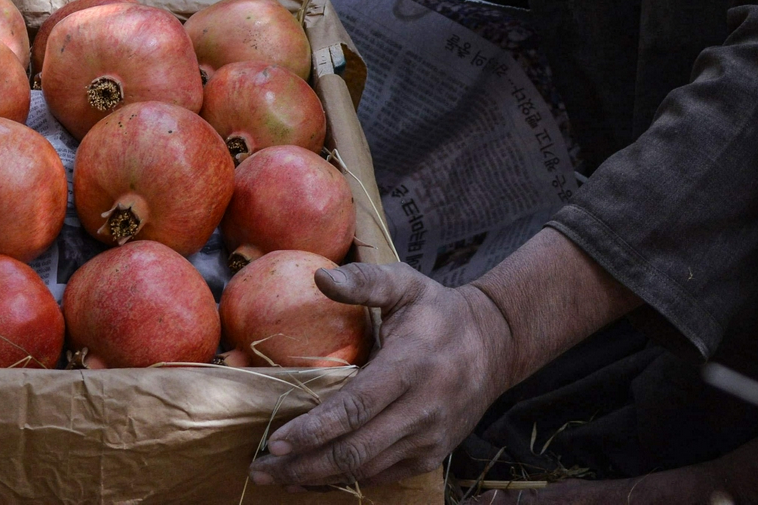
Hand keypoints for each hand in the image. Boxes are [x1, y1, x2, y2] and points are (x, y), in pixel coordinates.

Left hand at [248, 263, 514, 488]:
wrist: (495, 344)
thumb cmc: (438, 311)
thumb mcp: (405, 283)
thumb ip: (364, 280)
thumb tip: (319, 277)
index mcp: (411, 365)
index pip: (356, 408)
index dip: (315, 430)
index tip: (276, 442)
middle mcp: (423, 409)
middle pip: (356, 450)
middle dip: (305, 466)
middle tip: (262, 469)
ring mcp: (430, 437)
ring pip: (367, 470)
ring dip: (320, 479)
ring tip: (278, 477)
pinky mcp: (432, 454)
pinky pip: (383, 475)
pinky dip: (346, 479)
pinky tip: (314, 477)